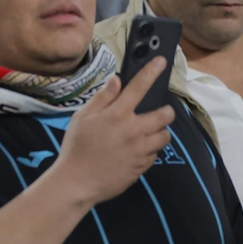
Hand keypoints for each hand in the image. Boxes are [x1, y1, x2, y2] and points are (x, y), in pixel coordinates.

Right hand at [49, 61, 175, 208]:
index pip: (139, 87)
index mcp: (118, 114)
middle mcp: (134, 130)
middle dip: (166, 111)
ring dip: (159, 132)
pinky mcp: (143, 167)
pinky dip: (149, 150)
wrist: (78, 181)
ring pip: (164, 137)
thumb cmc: (76, 146)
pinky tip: (135, 151)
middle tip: (157, 112)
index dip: (152, 72)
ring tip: (145, 133)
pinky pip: (154, 154)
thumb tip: (117, 80)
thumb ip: (103, 98)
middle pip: (165, 115)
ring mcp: (141, 150)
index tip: (162, 61)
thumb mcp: (83, 117)